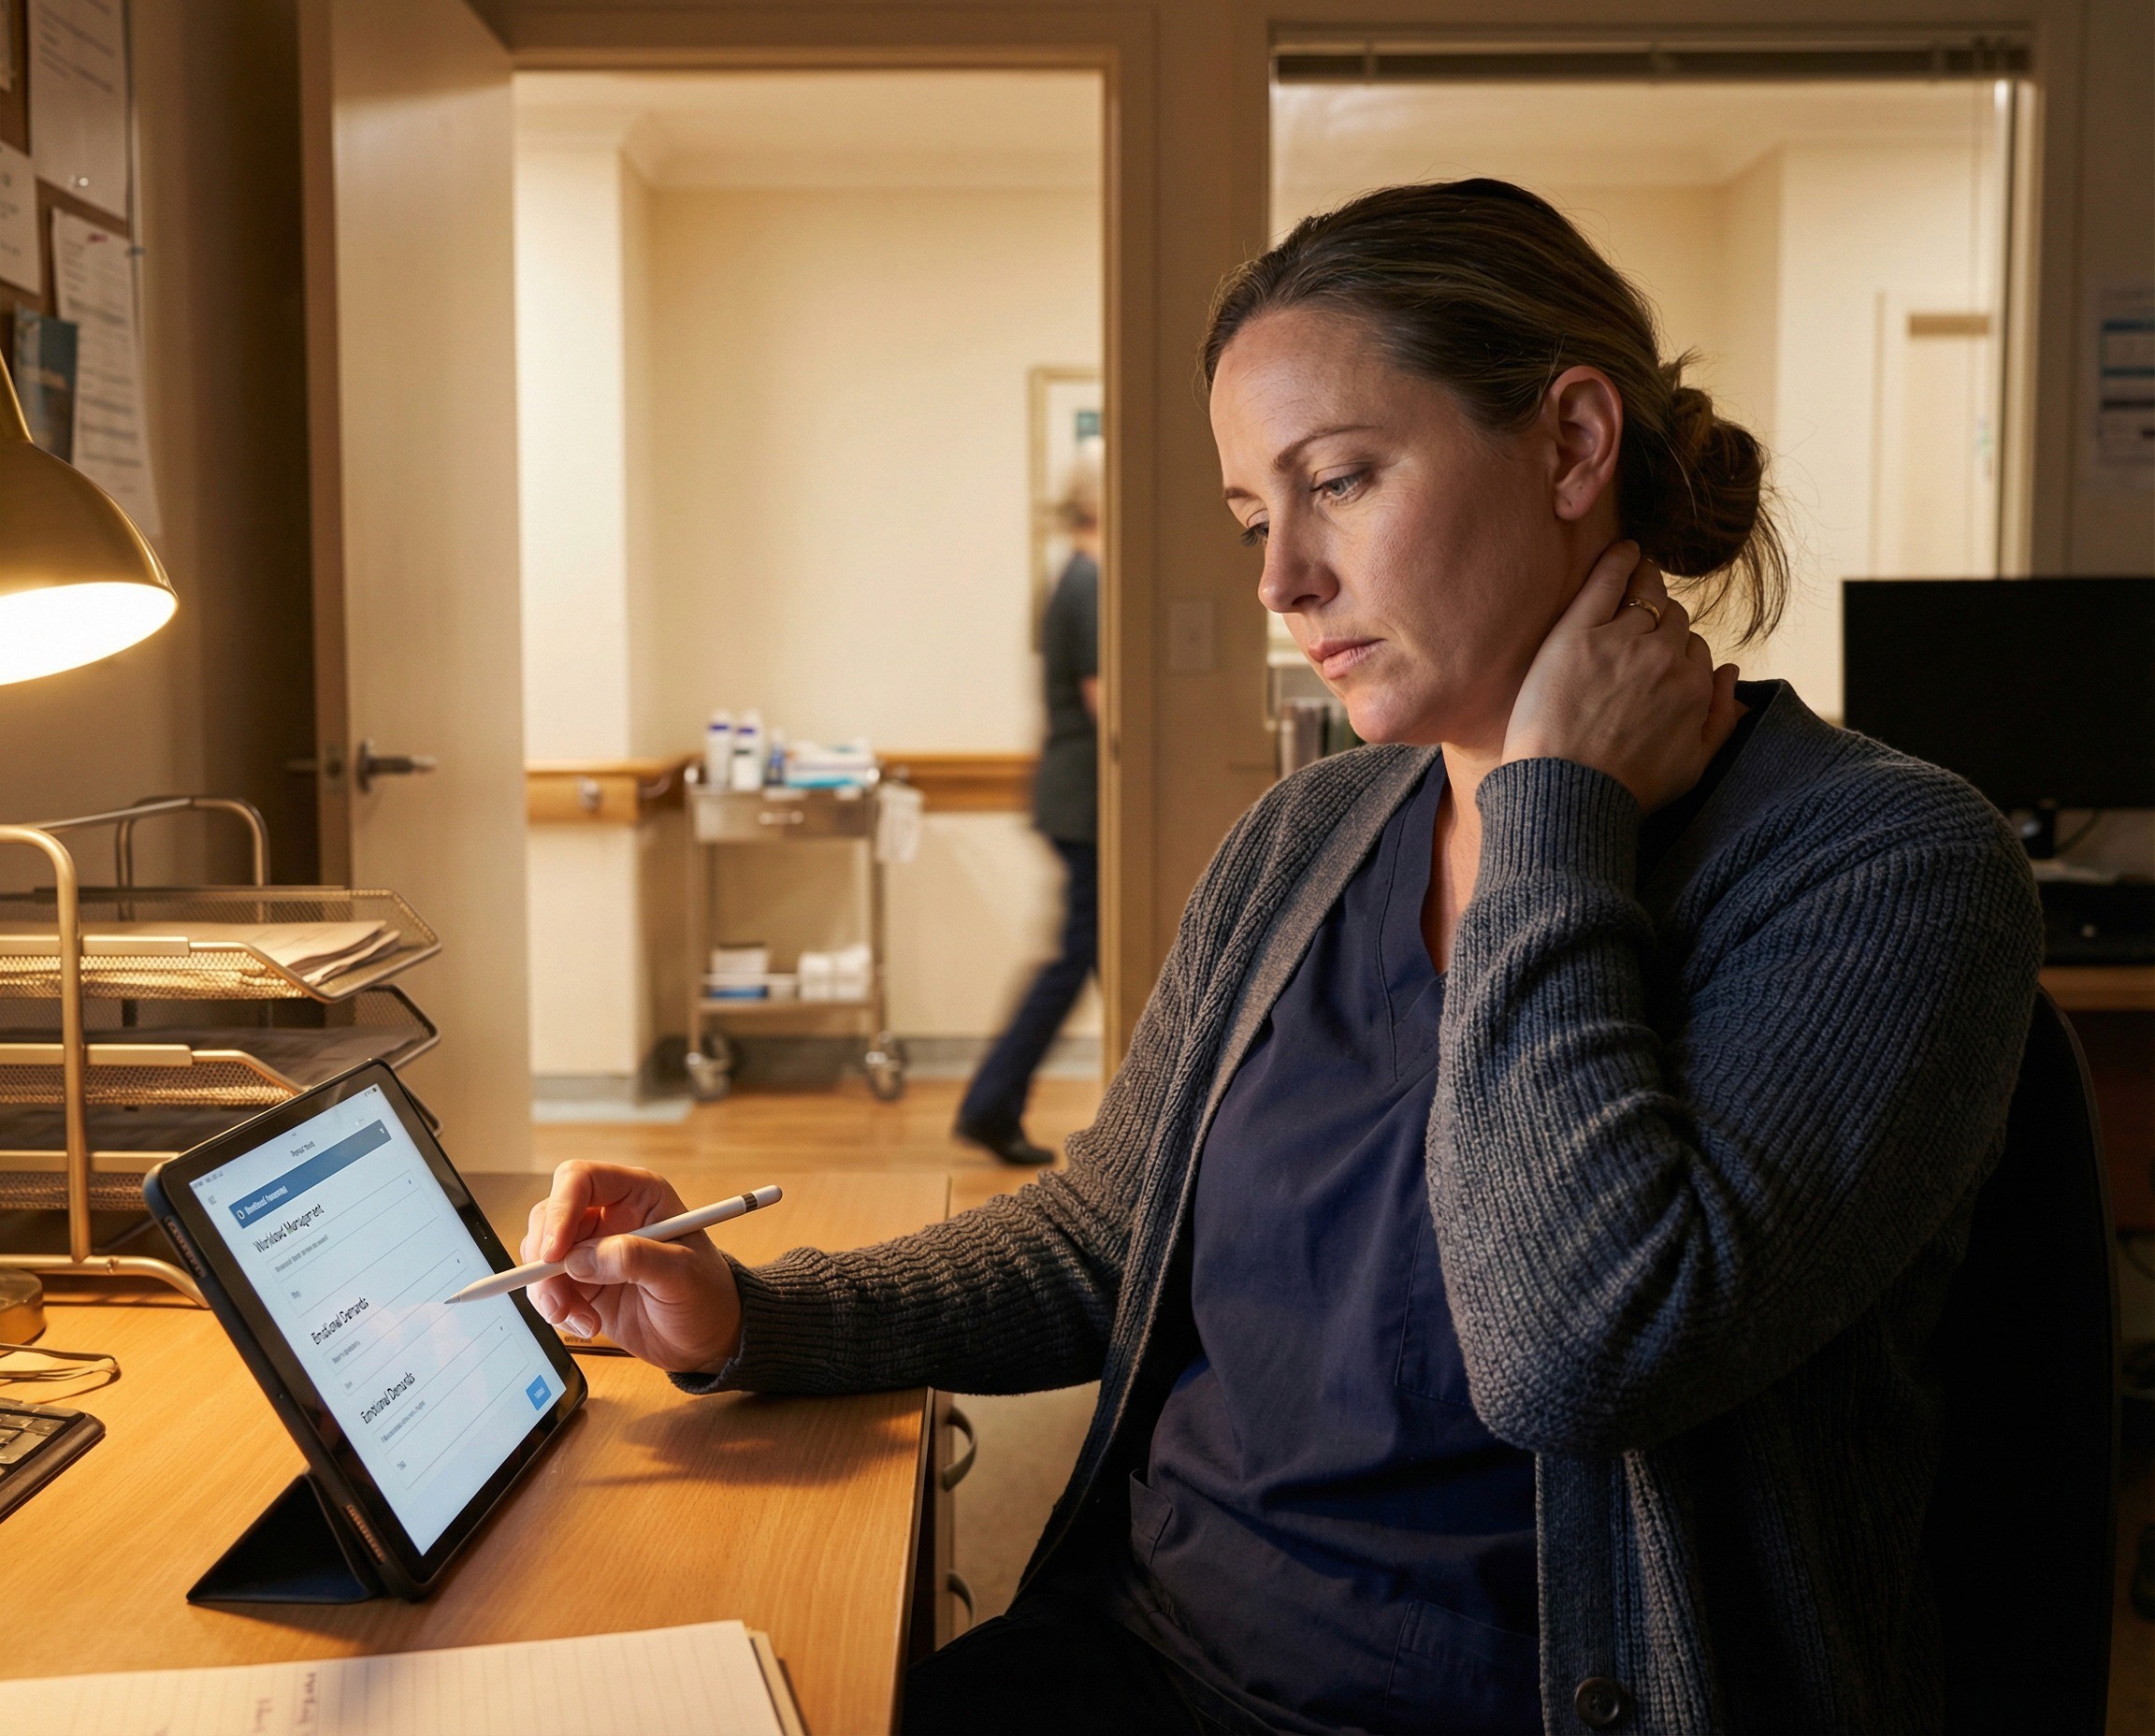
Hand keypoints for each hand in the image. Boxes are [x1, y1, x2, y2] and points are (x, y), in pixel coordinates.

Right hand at [520, 1161, 742, 1374]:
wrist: (707, 1338)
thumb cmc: (706, 1295)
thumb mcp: (681, 1274)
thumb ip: (634, 1258)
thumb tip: (578, 1259)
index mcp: (639, 1194)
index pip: (581, 1179)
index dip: (560, 1209)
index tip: (554, 1253)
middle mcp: (609, 1215)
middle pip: (549, 1216)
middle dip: (545, 1258)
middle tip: (558, 1299)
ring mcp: (591, 1248)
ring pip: (540, 1254)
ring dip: (548, 1291)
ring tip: (584, 1321)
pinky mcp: (580, 1281)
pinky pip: (546, 1287)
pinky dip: (556, 1309)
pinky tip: (589, 1325)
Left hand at [1500, 542, 1741, 810]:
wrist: (1567, 794)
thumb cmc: (1626, 789)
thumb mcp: (1693, 766)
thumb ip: (1721, 718)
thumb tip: (1733, 672)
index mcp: (1693, 686)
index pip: (1694, 649)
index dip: (1676, 652)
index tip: (1658, 657)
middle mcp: (1663, 657)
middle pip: (1672, 620)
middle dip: (1662, 620)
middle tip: (1644, 619)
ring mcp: (1620, 640)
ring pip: (1646, 596)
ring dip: (1646, 583)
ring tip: (1638, 572)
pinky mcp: (1577, 633)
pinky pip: (1607, 580)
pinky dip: (1619, 559)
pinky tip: (1623, 549)